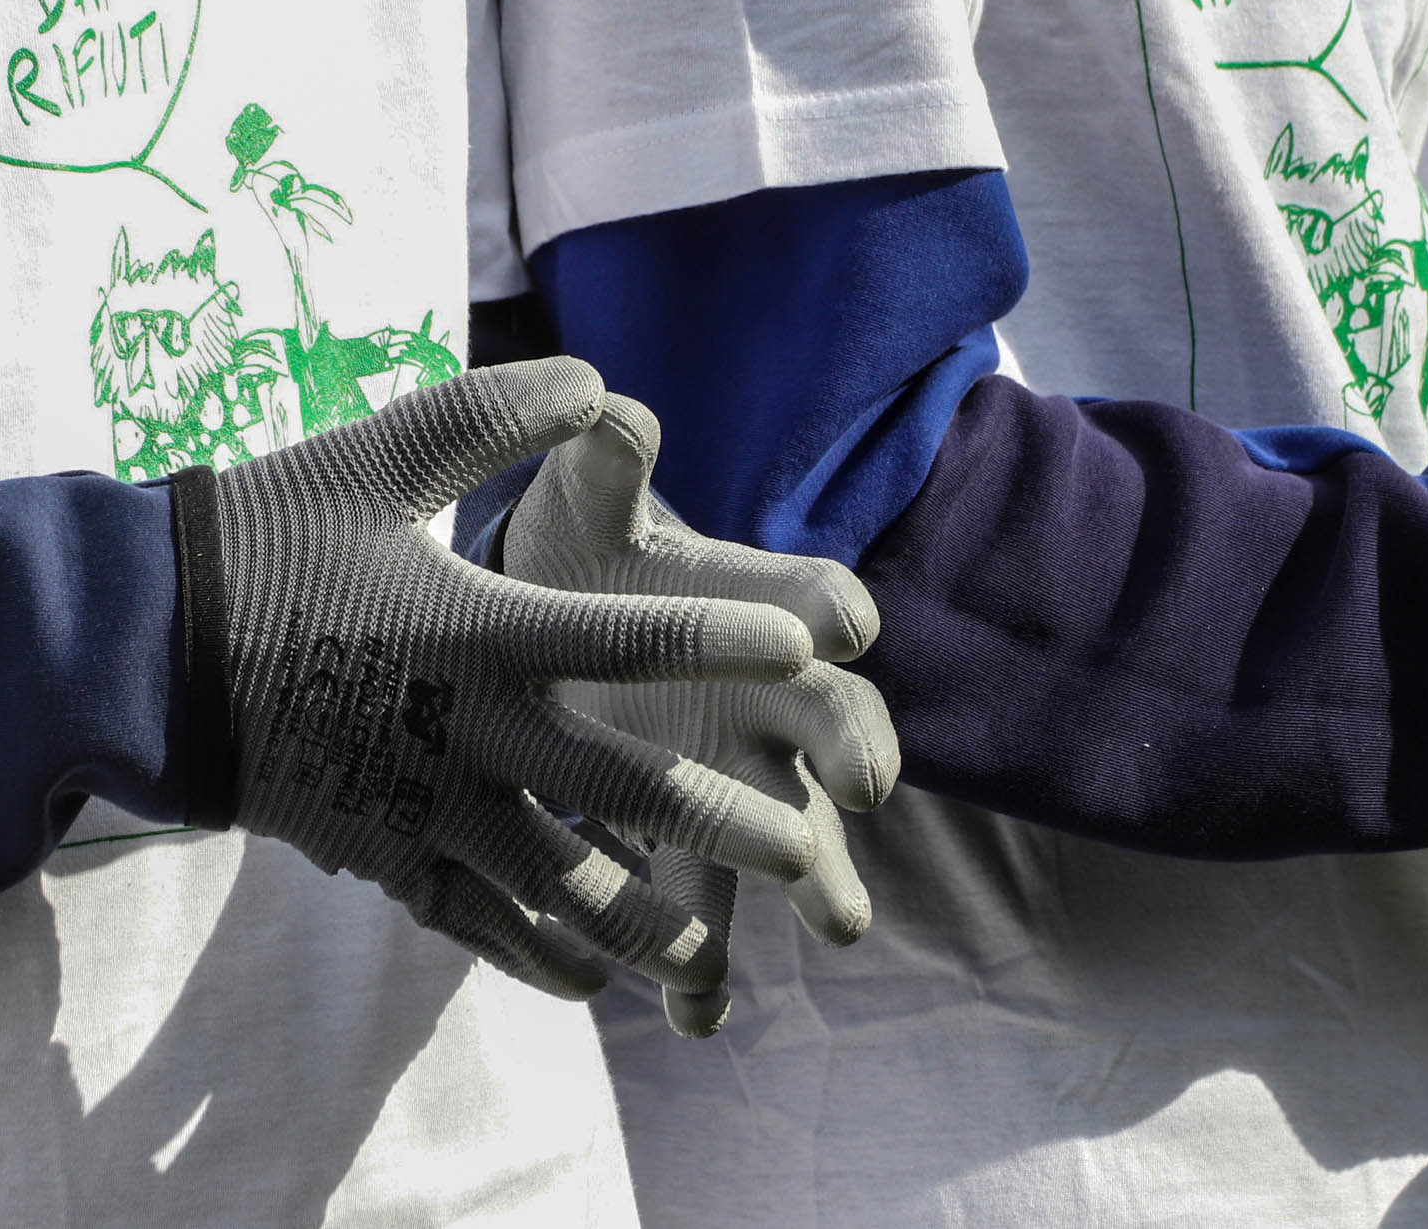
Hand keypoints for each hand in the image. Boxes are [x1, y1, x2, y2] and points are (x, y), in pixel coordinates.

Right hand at [179, 357, 840, 1002]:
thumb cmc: (261, 542)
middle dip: (720, 824)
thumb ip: (486, 418)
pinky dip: (538, 956)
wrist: (136, 653)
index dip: (718, 640)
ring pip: (557, 888)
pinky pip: (476, 924)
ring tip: (712, 947)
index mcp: (476, 633)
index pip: (622, 636)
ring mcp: (425, 811)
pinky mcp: (382, 857)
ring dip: (640, 922)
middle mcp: (467, 734)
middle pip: (618, 792)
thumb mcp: (371, 459)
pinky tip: (592, 982)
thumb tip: (596, 379)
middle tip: (804, 854)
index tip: (808, 648)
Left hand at [504, 393, 898, 1034]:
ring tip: (841, 925)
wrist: (567, 624)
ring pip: (795, 832)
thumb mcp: (587, 507)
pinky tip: (694, 1018)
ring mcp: (743, 779)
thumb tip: (612, 408)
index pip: (811, 598)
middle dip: (854, 748)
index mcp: (756, 605)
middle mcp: (773, 696)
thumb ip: (604, 464)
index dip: (825, 609)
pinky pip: (710, 913)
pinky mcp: (698, 849)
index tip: (844, 625)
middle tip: (860, 785)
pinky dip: (708, 969)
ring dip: (821, 877)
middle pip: (836, 721)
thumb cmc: (592, 556)